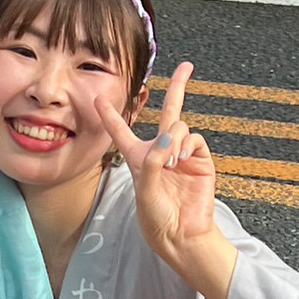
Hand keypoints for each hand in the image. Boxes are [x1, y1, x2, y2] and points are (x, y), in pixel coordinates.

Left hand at [95, 63, 237, 298]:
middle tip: (187, 66)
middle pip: (167, 112)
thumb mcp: (143, 188)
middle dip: (178, 87)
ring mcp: (182, 154)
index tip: (98, 98)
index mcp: (138, 158)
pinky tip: (180, 158)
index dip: (110, 115)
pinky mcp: (200, 159)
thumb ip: (152, 160)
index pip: (121, 131)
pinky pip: (194, 138)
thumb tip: (171, 136)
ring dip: (172, 137)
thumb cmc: (156, 216)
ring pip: (178, 126)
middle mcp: (160, 151)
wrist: (182, 233)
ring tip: (170, 161)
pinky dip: (186, 143)